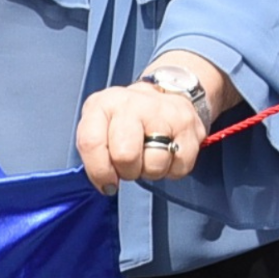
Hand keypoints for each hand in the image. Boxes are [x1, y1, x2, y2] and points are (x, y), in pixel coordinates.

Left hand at [76, 83, 205, 196]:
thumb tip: (106, 183)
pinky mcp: (187, 125)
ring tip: (149, 155)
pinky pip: (179, 167)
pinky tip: (168, 153)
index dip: (99, 171)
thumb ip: (95, 150)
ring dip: (151, 171)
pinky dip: (172, 170)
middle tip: (131, 165)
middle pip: (125, 157)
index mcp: (103, 105)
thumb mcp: (100, 124)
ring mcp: (162, 113)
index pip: (91, 143)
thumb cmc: (126, 118)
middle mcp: (130, 104)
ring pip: (154, 165)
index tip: (107, 183)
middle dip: (127, 172)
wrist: (167, 94)